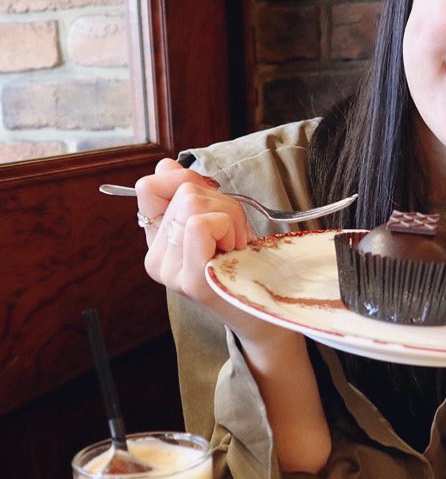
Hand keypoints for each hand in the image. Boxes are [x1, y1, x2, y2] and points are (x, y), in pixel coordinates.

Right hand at [135, 158, 280, 347]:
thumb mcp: (218, 222)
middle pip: (184, 191)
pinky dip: (227, 228)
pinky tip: (234, 252)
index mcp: (158, 244)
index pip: (148, 188)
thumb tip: (166, 165)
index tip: (211, 203)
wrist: (263, 313)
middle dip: (221, 203)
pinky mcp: (192, 280)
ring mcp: (172, 272)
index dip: (183, 181)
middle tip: (233, 235)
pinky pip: (200, 224)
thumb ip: (190, 194)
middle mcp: (157, 260)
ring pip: (193, 203)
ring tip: (235, 245)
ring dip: (229, 216)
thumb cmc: (244, 265)